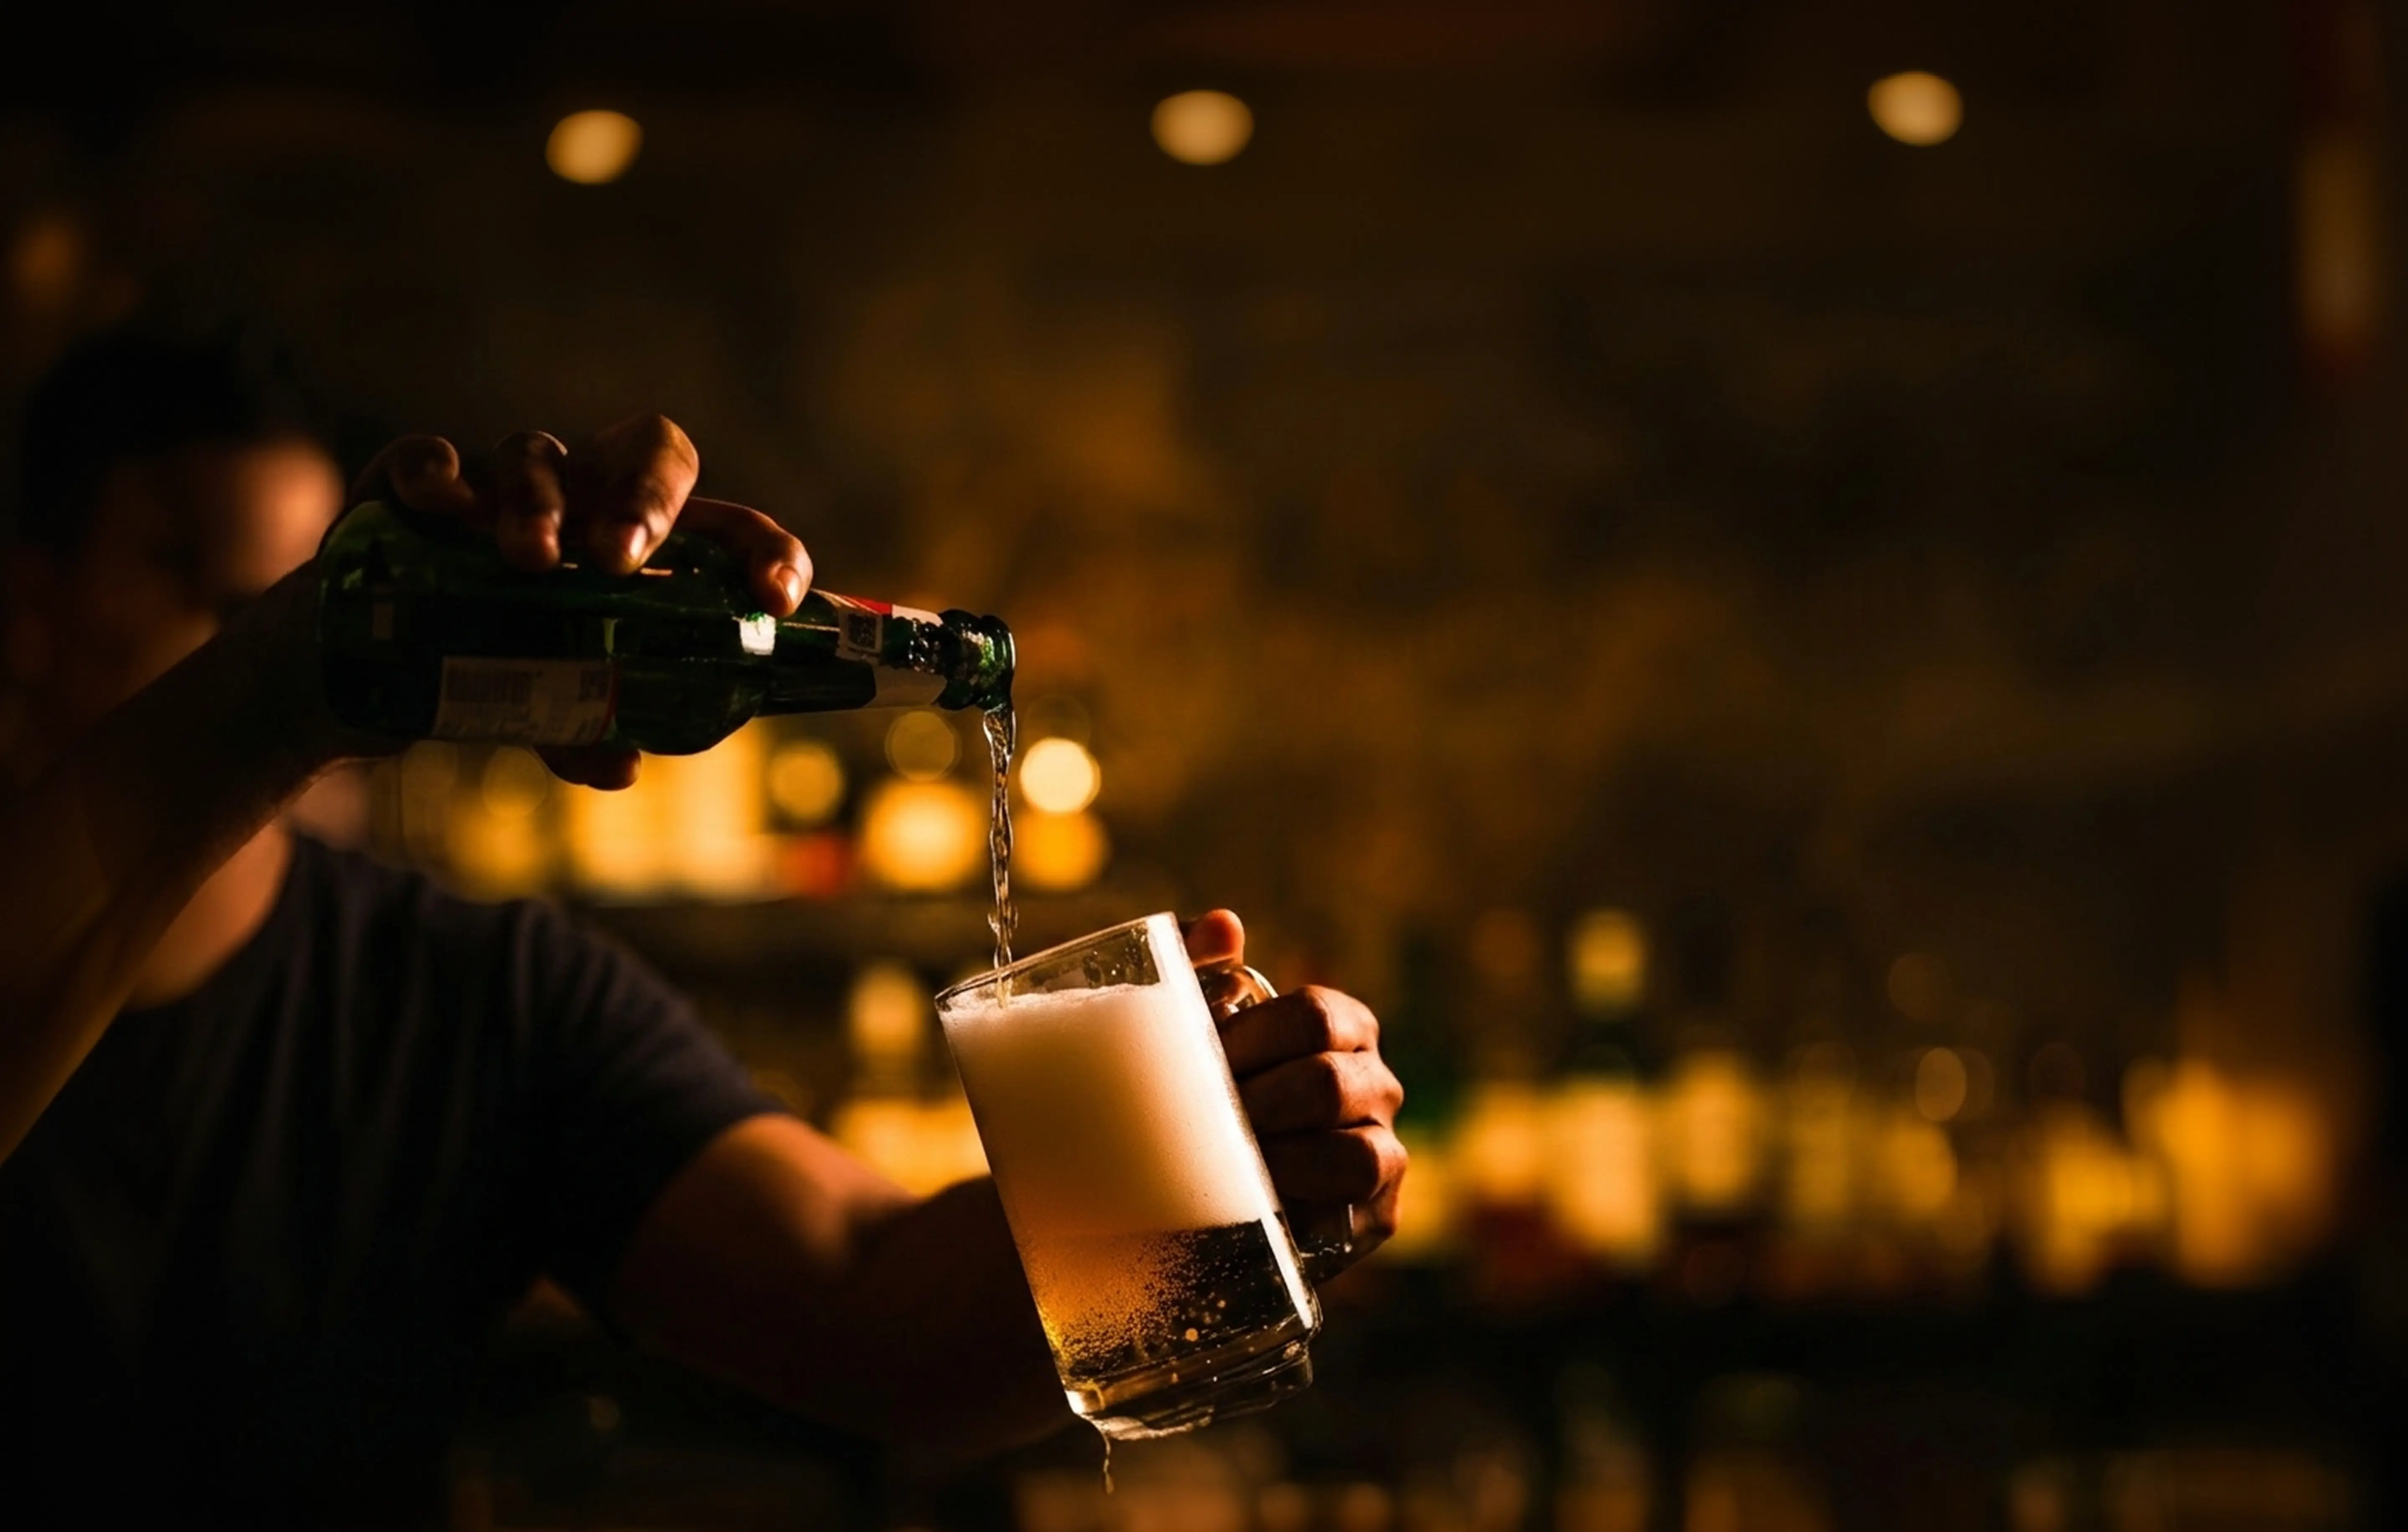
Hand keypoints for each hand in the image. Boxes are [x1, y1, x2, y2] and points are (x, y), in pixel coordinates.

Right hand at [350, 416, 812, 787]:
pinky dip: (434, 473)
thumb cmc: (490, 672)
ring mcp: (502, 489)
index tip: (774, 601)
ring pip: (538, 454)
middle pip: (649, 450)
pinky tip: (438, 506)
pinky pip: (427, 459)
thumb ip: (584, 732)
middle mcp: (584, 504)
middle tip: (620, 559)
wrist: (374, 669)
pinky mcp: (414, 489)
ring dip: (538, 502)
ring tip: (529, 559)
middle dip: (646, 498)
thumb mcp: (549, 711)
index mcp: (644, 552)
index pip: (731, 531)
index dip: (767, 553)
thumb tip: (621, 764)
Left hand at [1184, 910, 1405, 1276]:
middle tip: (1202, 1124)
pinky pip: (1355, 1205)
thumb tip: (1225, 925)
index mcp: (1341, 1027)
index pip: (1315, 1016)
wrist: (1176, 1186)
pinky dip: (1304, 1204)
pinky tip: (1258, 1204)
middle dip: (1256, 1105)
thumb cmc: (1191, 1089)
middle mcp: (1375, 1083)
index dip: (1252, 1040)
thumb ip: (1192, 962)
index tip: (1202, 1065)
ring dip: (1280, 1160)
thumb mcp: (1181, 1024)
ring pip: (1353, 1152)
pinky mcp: (1378, 1212)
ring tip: (1228, 1165)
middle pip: (1328, 1083)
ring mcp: (1383, 1149)